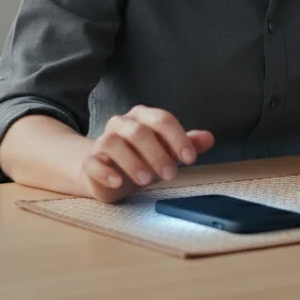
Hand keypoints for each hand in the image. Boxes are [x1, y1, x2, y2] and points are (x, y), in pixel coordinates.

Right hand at [80, 105, 214, 202]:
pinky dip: (105, 172)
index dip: (178, 138)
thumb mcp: (168, 151)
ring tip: (147, 180)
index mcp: (142, 117)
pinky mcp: (90, 161)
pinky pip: (92, 162)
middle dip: (157, 153)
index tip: (190, 158)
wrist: (110, 174)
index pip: (162, 119)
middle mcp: (121, 124)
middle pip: (138, 131)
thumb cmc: (143, 159)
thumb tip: (209, 138)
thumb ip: (188, 144)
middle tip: (171, 174)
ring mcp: (103, 141)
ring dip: (132, 162)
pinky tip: (118, 182)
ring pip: (112, 143)